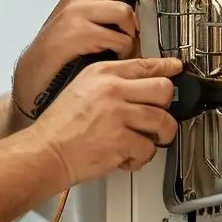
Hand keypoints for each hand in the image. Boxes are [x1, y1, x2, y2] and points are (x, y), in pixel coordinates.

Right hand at [12, 0, 156, 118]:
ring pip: (123, 11)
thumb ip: (93, 15)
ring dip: (133, 31)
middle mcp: (75, 2)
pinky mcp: (78, 35)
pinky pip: (117, 38)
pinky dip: (124, 50)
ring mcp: (75, 16)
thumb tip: (127, 13)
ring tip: (128, 45)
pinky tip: (118, 58)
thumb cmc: (53, 59)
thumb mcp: (70, 28)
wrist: (31, 79)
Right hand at [31, 57, 182, 184]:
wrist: (45, 152)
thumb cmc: (58, 127)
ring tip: (148, 141)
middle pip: (163, 89)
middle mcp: (112, 89)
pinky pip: (149, 148)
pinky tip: (128, 157)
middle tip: (158, 116)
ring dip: (160, 135)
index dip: (167, 68)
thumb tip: (138, 87)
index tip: (176, 70)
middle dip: (166, 106)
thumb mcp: (80, 89)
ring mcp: (118, 114)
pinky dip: (141, 158)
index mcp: (101, 73)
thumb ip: (109, 83)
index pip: (145, 64)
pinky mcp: (121, 140)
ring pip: (163, 121)